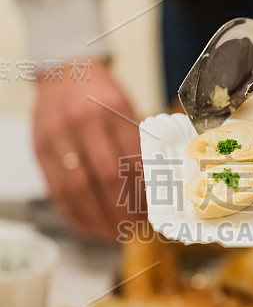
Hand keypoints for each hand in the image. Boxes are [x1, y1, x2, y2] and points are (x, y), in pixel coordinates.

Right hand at [33, 58, 145, 240]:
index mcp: (111, 108)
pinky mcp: (39, 150)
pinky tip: (88, 227)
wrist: (63, 72)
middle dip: (121, 209)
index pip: (132, 159)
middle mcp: (81, 121)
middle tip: (133, 228)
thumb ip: (137, 141)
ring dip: (96, 218)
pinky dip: (73, 215)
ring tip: (113, 234)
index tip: (153, 209)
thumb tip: (159, 185)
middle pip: (105, 177)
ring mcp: (55, 137)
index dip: (143, 190)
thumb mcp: (125, 106)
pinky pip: (55, 190)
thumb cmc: (101, 94)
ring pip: (77, 189)